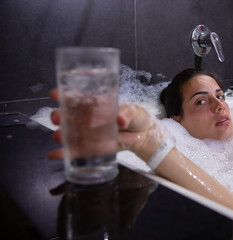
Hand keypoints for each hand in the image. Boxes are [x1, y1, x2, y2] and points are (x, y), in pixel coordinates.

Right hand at [47, 89, 161, 161]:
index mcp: (97, 105)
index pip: (77, 97)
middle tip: (57, 117)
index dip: (64, 95)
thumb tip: (120, 118)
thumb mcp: (133, 111)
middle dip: (58, 115)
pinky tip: (54, 154)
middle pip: (68, 115)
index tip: (55, 94)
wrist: (144, 136)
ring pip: (69, 133)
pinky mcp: (92, 147)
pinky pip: (75, 150)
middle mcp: (89, 118)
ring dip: (60, 134)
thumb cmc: (136, 118)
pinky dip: (64, 153)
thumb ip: (126, 113)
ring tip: (58, 136)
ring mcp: (89, 133)